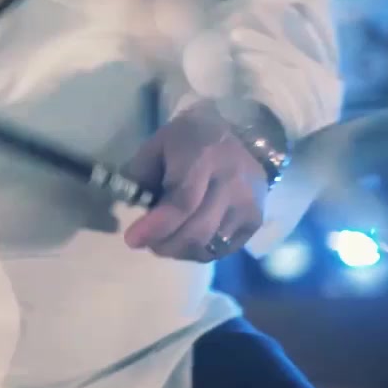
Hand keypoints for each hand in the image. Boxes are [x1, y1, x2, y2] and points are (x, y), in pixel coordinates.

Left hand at [123, 101, 267, 261]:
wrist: (240, 136)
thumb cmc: (191, 139)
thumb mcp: (159, 144)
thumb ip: (141, 174)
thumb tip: (132, 207)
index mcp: (204, 156)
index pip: (183, 202)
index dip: (157, 226)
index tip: (132, 239)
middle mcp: (233, 182)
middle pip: (197, 230)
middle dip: (163, 243)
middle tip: (144, 241)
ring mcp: (249, 204)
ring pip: (209, 245)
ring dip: (178, 250)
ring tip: (163, 239)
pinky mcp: (256, 220)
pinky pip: (221, 250)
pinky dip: (197, 251)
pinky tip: (185, 239)